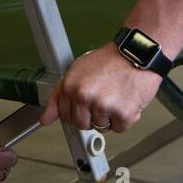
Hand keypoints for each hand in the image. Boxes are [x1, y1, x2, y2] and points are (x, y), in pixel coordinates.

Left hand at [42, 43, 162, 133]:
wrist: (136, 54)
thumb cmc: (110, 61)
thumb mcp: (78, 72)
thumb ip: (59, 96)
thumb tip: (45, 118)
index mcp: (70, 85)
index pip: (65, 115)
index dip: (78, 110)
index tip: (87, 102)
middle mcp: (84, 96)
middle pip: (82, 124)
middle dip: (92, 115)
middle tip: (103, 97)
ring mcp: (103, 106)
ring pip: (101, 126)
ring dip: (109, 116)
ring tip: (115, 95)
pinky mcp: (122, 114)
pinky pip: (119, 128)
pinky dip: (124, 118)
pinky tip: (125, 100)